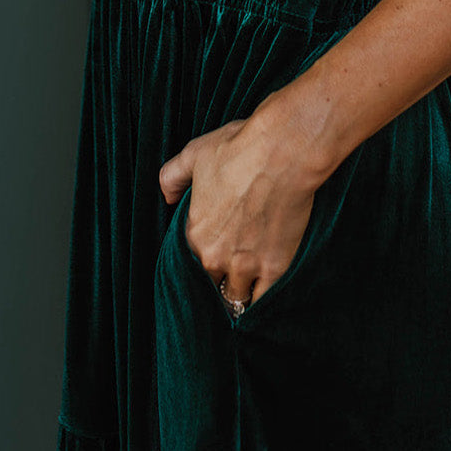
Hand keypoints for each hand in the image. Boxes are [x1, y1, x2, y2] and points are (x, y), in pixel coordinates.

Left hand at [159, 109, 318, 307]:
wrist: (283, 152)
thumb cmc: (239, 149)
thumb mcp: (194, 154)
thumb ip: (172, 177)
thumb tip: (167, 196)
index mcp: (194, 234)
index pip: (189, 266)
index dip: (200, 264)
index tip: (210, 261)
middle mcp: (215, 257)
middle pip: (211, 286)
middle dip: (218, 282)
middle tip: (228, 276)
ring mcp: (246, 266)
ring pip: (236, 298)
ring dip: (239, 294)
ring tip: (245, 290)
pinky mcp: (275, 268)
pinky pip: (263, 300)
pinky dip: (262, 300)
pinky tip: (263, 296)